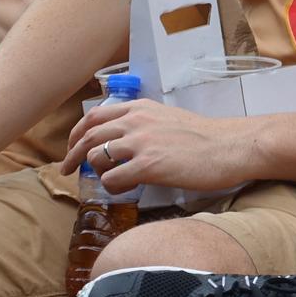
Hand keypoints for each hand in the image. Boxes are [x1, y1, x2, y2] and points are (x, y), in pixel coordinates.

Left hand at [62, 99, 260, 194]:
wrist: (229, 146)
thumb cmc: (204, 137)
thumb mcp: (168, 118)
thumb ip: (144, 124)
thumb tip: (123, 141)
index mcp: (141, 108)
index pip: (94, 116)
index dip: (77, 133)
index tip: (72, 147)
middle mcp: (136, 121)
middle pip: (88, 136)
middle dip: (72, 155)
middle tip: (67, 169)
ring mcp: (141, 143)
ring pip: (97, 157)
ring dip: (95, 172)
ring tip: (106, 181)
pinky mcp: (149, 166)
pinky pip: (112, 179)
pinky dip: (112, 187)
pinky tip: (125, 188)